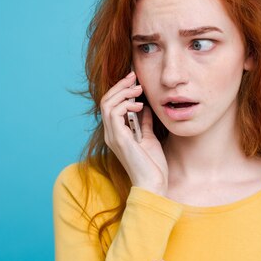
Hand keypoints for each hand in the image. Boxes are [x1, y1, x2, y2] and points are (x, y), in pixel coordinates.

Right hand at [100, 70, 167, 194]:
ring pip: (107, 104)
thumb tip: (144, 107)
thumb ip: (144, 122)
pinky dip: (125, 104)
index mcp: (116, 133)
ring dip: (123, 92)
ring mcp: (113, 136)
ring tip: (138, 89)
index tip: (135, 81)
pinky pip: (114, 113)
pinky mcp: (119, 139)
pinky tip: (139, 105)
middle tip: (134, 77)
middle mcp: (111, 134)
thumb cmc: (152, 165)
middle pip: (106, 101)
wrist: (153, 184)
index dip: (121, 90)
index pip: (111, 105)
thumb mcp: (149, 137)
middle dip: (120, 86)